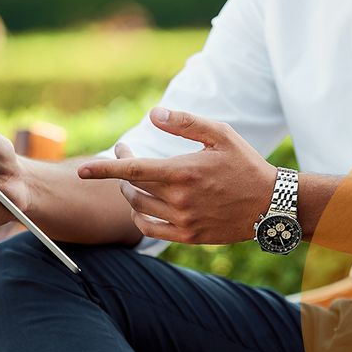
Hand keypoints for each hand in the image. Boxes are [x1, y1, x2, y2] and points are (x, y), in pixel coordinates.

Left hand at [77, 107, 276, 243]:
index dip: (103, 169)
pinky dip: (138, 217)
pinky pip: (149, 229)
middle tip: (126, 156)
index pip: (133, 170)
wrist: (270, 205)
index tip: (82, 170)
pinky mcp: (187, 237)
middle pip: (132, 188)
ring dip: (129, 193)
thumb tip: (152, 114)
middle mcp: (179, 199)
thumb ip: (184, 123)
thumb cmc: (245, 164)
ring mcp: (182, 221)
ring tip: (135, 180)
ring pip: (138, 208)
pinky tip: (140, 207)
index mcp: (183, 171)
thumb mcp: (220, 134)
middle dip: (121, 172)